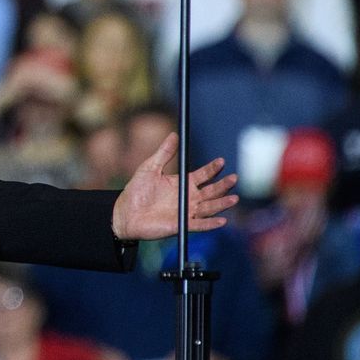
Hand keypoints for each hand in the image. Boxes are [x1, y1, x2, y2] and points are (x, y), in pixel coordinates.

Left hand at [111, 132, 238, 240]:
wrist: (125, 213)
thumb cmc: (136, 191)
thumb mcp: (150, 168)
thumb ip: (164, 153)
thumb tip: (174, 135)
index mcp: (183, 183)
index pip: (203, 175)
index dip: (212, 169)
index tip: (221, 161)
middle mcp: (188, 197)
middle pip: (211, 191)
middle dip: (223, 185)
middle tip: (234, 178)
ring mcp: (186, 211)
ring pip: (209, 207)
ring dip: (222, 203)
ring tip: (234, 198)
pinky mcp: (181, 224)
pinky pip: (199, 224)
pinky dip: (210, 223)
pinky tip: (222, 220)